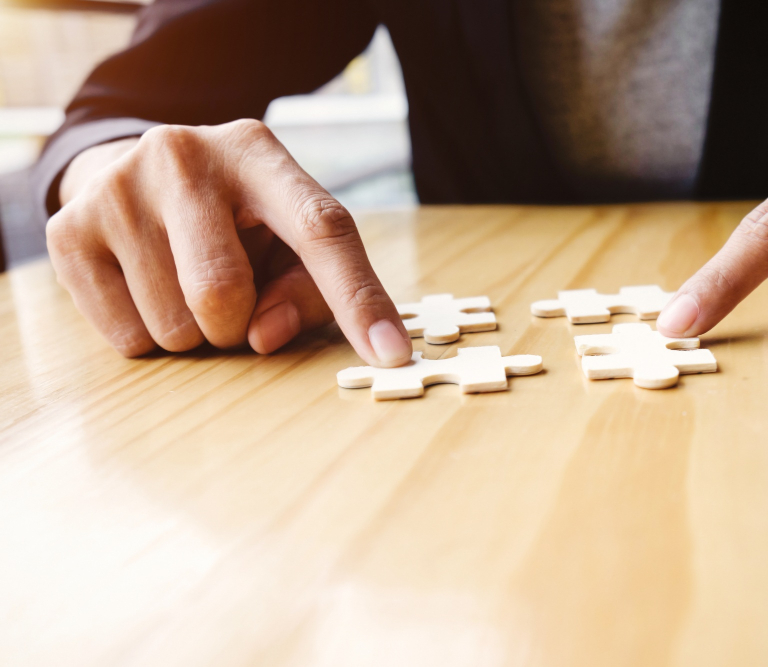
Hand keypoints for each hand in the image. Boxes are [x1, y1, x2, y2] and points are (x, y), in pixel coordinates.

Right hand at [47, 119, 411, 364]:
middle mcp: (184, 155)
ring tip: (185, 283)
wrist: (135, 176)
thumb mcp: (287, 244)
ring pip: (174, 326)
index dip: (359, 298)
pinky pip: (128, 339)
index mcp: (258, 153)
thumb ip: (307, 293)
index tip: (392, 354)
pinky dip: (149, 337)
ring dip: (194, 333)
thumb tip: (263, 338)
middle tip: (230, 298)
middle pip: (223, 294)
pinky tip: (147, 288)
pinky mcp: (69, 230)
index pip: (322, 229)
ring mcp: (118, 187)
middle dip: (237, 324)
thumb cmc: (235, 221)